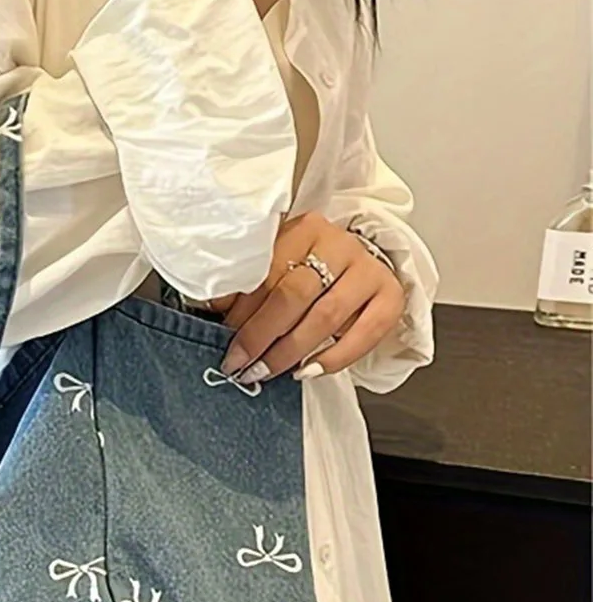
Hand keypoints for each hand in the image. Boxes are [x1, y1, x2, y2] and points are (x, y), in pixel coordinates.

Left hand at [216, 212, 405, 384]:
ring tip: (265, 372)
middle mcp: (339, 244)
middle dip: (262, 335)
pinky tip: (308, 371)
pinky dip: (335, 357)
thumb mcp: (274, 266)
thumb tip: (210, 308)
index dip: (242, 310)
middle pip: (295, 294)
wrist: (353, 266)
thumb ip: (248, 284)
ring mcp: (368, 269)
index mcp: (304, 229)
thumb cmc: (305, 270)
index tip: (224, 338)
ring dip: (291, 351)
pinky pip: (366, 333)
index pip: (268, 272)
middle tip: (240, 364)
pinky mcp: (390, 295)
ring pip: (327, 316)